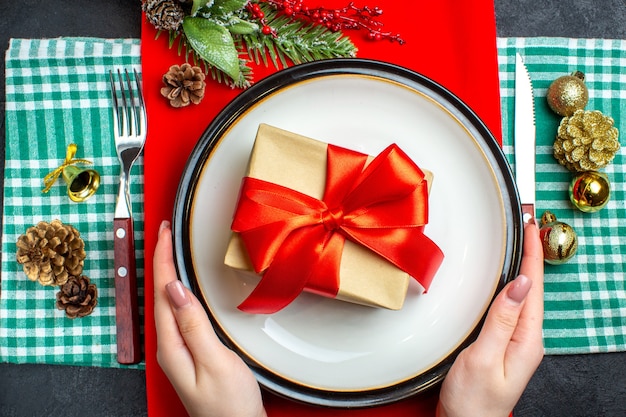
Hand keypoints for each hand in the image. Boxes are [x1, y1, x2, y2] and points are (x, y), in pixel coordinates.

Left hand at [153, 220, 266, 416]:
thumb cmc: (230, 406)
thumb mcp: (215, 362)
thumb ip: (194, 325)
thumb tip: (176, 290)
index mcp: (171, 347)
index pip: (161, 292)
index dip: (162, 259)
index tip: (164, 232)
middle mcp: (170, 347)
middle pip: (160, 294)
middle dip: (161, 260)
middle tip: (166, 232)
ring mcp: (180, 350)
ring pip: (168, 302)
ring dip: (169, 273)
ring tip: (172, 249)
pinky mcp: (191, 352)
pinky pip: (179, 313)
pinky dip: (180, 291)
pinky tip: (185, 287)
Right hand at [437, 221, 543, 416]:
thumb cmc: (472, 401)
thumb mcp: (483, 357)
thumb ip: (501, 320)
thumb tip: (519, 285)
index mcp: (526, 340)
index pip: (533, 289)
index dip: (533, 256)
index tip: (532, 228)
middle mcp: (526, 340)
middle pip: (532, 289)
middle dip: (532, 255)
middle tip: (528, 227)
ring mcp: (515, 343)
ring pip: (522, 297)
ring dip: (523, 268)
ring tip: (522, 245)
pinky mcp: (502, 345)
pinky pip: (511, 308)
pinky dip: (511, 286)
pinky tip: (507, 280)